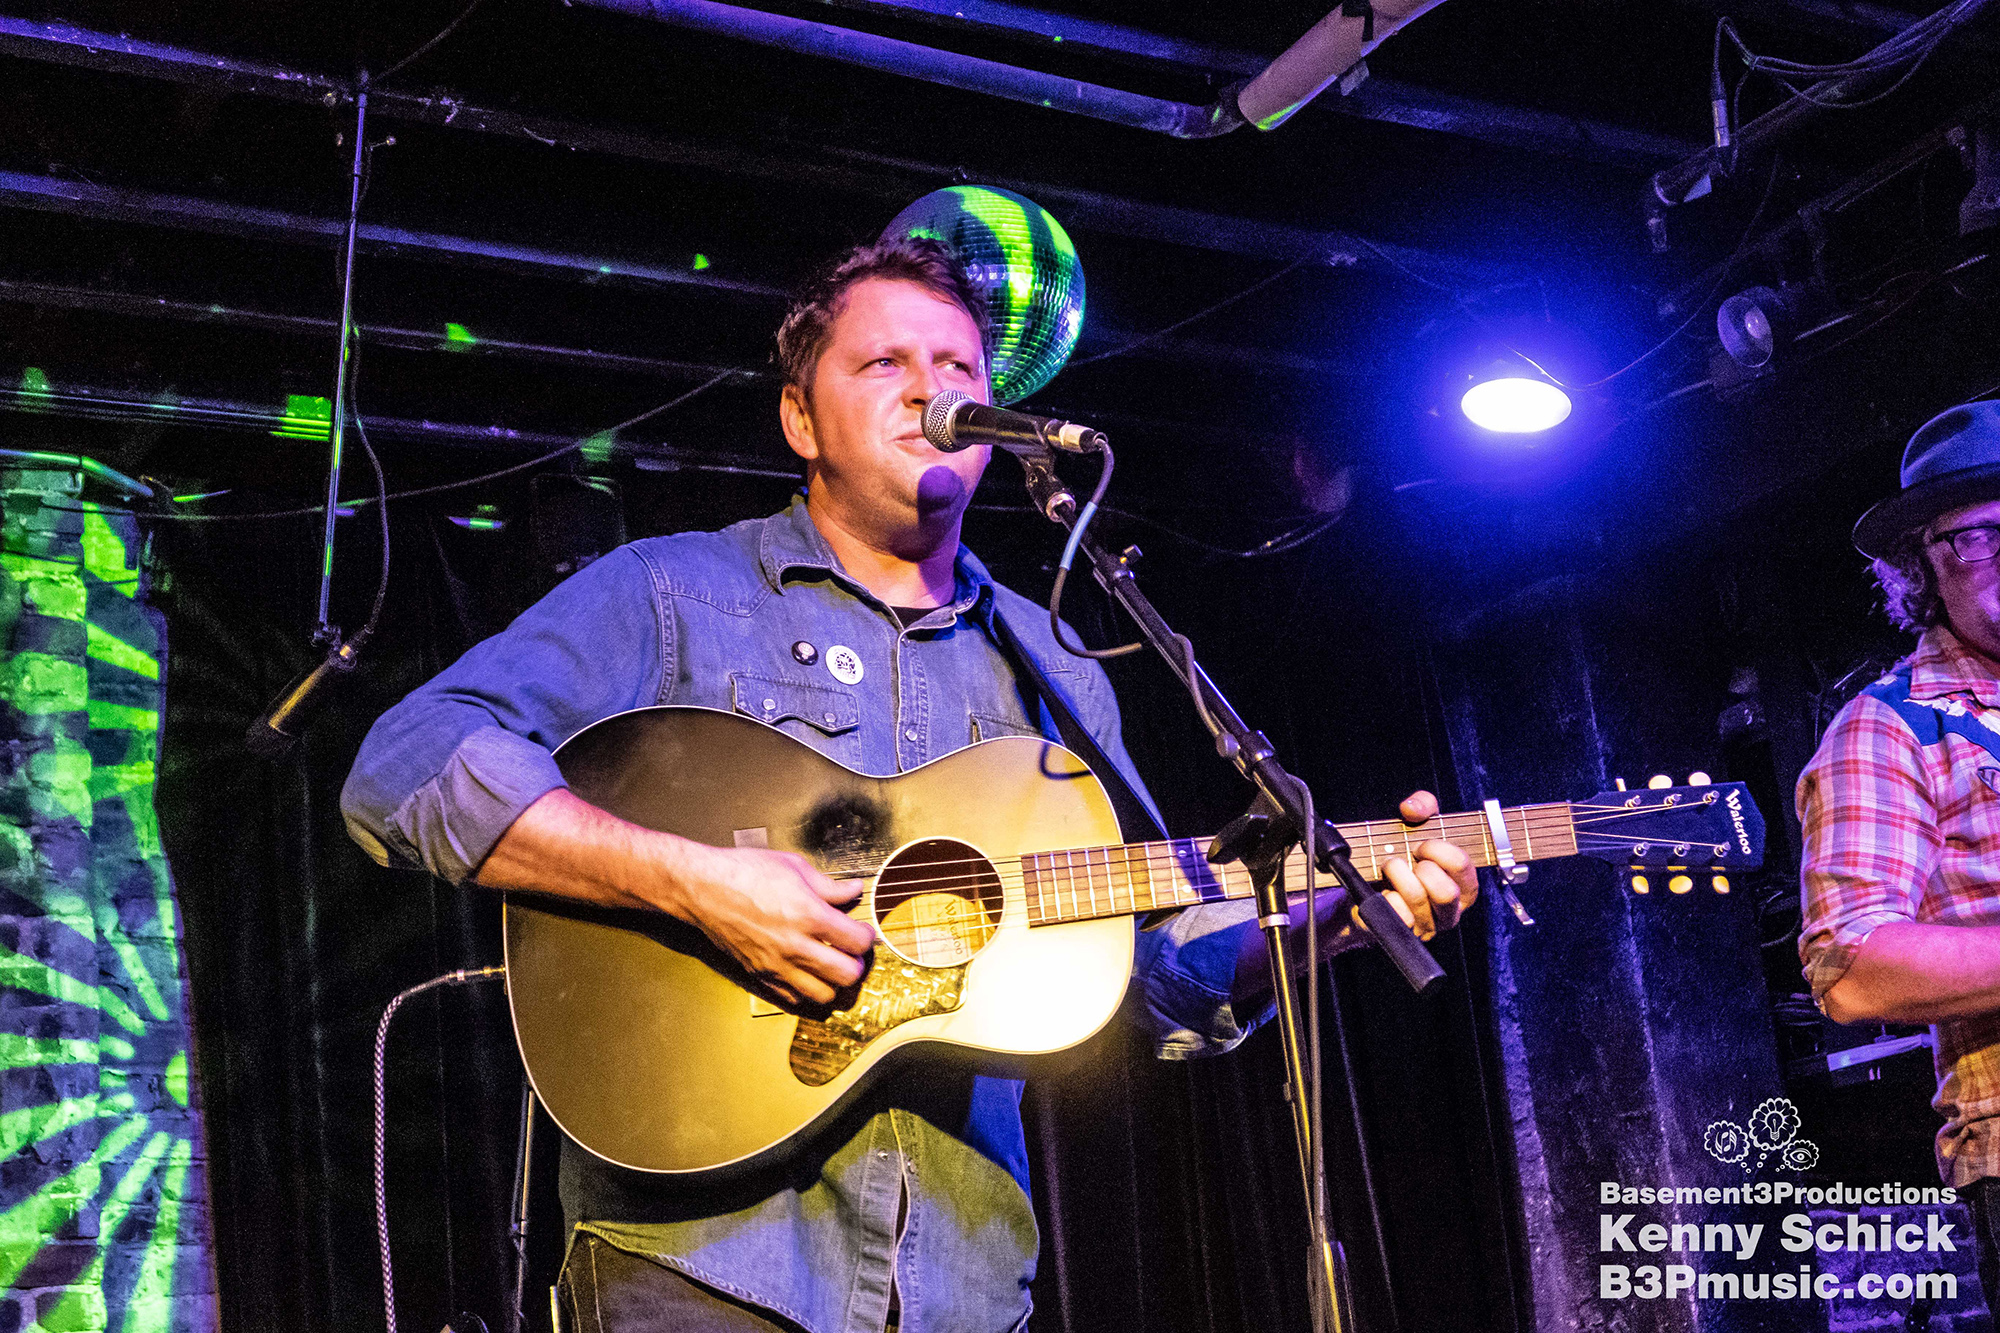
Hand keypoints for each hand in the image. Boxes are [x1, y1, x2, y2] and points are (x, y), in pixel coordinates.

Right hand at [673, 845, 876, 1006]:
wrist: (701, 888)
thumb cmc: (742, 872)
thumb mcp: (793, 867)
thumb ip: (829, 886)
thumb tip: (852, 891)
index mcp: (808, 914)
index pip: (857, 942)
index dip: (867, 936)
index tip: (863, 931)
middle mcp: (794, 945)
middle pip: (847, 975)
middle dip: (857, 964)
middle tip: (852, 952)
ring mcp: (776, 964)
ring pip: (822, 995)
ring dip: (834, 982)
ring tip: (832, 965)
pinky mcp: (760, 975)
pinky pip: (792, 998)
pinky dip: (806, 991)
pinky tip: (806, 973)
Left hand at [1359, 790, 1477, 940]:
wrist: (1368, 883)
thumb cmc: (1404, 855)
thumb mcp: (1417, 824)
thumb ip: (1423, 805)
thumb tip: (1412, 808)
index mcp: (1464, 886)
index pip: (1462, 866)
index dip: (1438, 848)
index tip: (1421, 844)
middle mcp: (1450, 911)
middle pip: (1446, 892)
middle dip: (1421, 868)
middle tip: (1407, 859)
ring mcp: (1427, 926)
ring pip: (1417, 898)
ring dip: (1397, 874)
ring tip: (1390, 867)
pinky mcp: (1401, 932)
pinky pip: (1396, 913)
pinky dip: (1385, 895)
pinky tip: (1385, 890)